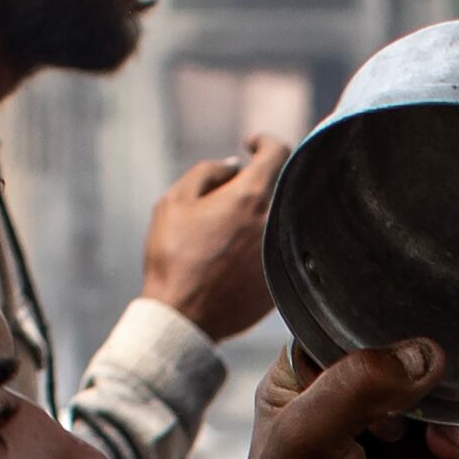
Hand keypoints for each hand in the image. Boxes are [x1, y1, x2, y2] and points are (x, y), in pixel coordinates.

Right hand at [142, 137, 284, 341]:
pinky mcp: (285, 279)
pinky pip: (282, 246)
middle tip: (233, 190)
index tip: (250, 146)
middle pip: (282, 185)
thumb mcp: (175, 201)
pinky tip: (238, 253)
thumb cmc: (173, 257)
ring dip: (263, 212)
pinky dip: (266, 241)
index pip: (278, 152)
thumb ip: (207, 172)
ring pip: (283, 217)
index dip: (264, 142)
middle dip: (260, 179)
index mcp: (250, 197)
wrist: (184, 316)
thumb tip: (234, 165)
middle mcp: (276, 222)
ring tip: (232, 225)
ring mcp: (284, 252)